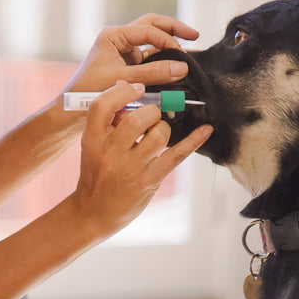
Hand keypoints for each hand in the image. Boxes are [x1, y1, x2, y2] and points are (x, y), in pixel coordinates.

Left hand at [64, 13, 198, 93]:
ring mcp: (125, 53)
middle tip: (195, 35)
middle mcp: (120, 40)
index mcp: (114, 35)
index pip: (148, 29)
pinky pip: (151, 59)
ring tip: (190, 50)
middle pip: (152, 26)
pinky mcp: (129, 66)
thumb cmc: (90, 92)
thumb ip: (154, 73)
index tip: (183, 54)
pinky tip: (178, 66)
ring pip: (153, 42)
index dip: (168, 40)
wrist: (73, 111)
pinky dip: (164, 61)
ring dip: (170, 44)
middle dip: (173, 29)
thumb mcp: (124, 80)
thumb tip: (183, 67)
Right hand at [71, 81, 212, 237]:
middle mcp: (110, 152)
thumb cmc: (97, 171)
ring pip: (159, 134)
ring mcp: (131, 168)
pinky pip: (176, 155)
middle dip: (151, 111)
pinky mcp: (150, 180)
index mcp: (93, 139)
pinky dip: (194, 140)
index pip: (103, 106)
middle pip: (137, 118)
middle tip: (151, 116)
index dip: (123, 92)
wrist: (95, 211)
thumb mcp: (93, 144)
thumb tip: (129, 87)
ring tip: (158, 134)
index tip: (137, 88)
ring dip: (164, 128)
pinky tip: (206, 130)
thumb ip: (109, 119)